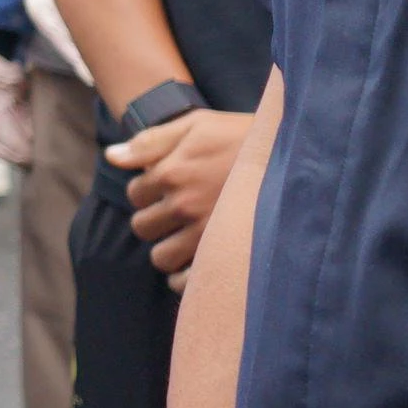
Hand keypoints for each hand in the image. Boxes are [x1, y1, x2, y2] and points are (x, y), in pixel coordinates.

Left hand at [115, 109, 249, 278]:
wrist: (295, 153)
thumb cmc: (240, 136)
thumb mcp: (195, 126)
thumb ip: (150, 141)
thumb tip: (112, 156)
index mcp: (172, 172)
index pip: (136, 194)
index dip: (149, 191)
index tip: (169, 187)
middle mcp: (184, 204)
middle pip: (143, 227)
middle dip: (155, 220)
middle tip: (177, 213)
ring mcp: (205, 232)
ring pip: (161, 257)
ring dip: (167, 249)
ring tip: (185, 238)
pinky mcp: (225, 253)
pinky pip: (186, 282)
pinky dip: (184, 278)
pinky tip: (193, 264)